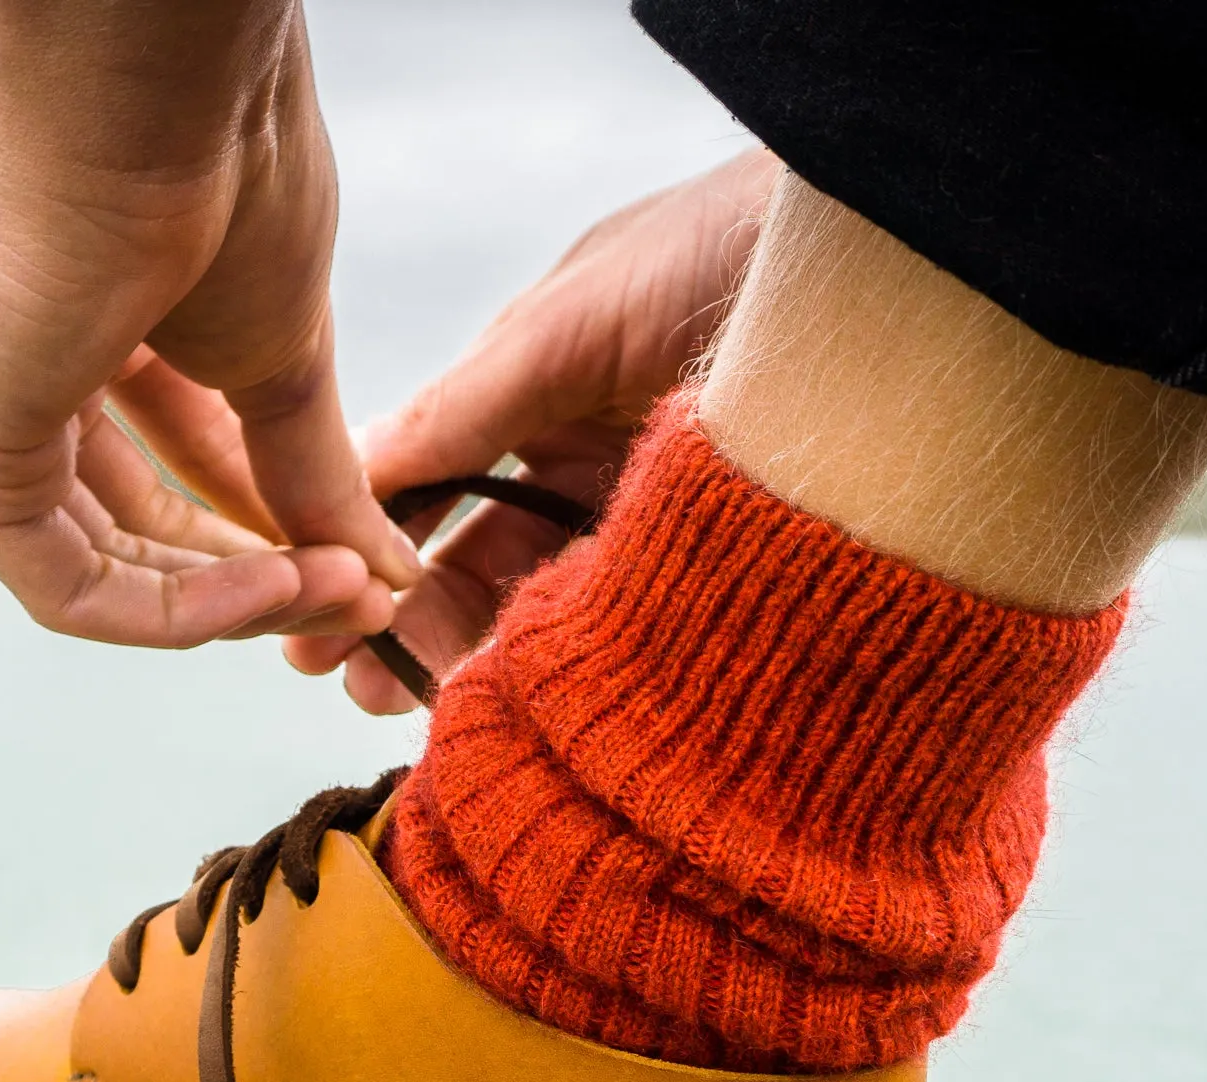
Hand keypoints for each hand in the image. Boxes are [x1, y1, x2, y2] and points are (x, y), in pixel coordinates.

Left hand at [0, 0, 417, 649]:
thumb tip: (377, 567)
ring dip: (231, 600)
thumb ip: (309, 465)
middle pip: (125, 524)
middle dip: (254, 572)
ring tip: (340, 589)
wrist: (161, 80)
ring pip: (95, 567)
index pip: (158, 463)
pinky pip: (63, 583)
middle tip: (362, 591)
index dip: (265, 526)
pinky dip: (175, 609)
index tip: (363, 556)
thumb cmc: (220, 163)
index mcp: (59, 317)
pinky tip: (275, 589)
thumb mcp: (279, 345)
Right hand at [287, 149, 781, 711]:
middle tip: (357, 685)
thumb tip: (358, 467)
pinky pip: (628, 626)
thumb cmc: (721, 250)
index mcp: (539, 388)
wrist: (888, 271)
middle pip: (477, 560)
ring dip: (478, 654)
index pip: (431, 488)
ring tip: (420, 705)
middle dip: (411, 624)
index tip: (319, 626)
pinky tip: (522, 694)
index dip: (371, 554)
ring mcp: (652, 515)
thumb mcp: (571, 321)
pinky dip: (571, 662)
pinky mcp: (715, 561)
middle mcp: (587, 456)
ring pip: (544, 605)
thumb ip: (465, 402)